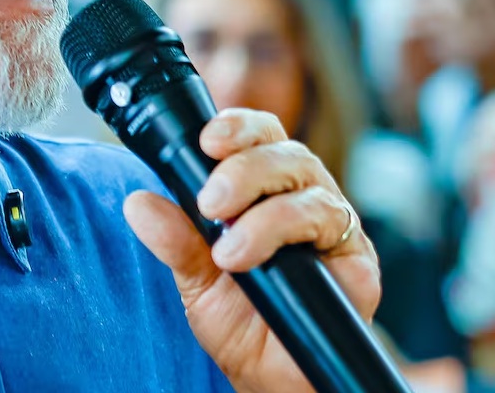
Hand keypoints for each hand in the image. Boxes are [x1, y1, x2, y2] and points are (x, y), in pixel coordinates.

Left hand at [124, 109, 380, 392]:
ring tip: (226, 252)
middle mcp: (302, 196)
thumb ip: (175, 241)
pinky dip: (285, 231)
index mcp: (265, 190)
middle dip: (243, 168)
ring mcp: (331, 222)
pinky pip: (331, 220)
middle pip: (284, 151)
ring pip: (308, 181)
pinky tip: (253, 259)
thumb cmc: (243, 323)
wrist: (274, 377)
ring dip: (262, 210)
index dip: (237, 127)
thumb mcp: (197, 282)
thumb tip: (137, 203)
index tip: (206, 140)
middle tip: (209, 203)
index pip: (258, 137)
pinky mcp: (356, 254)